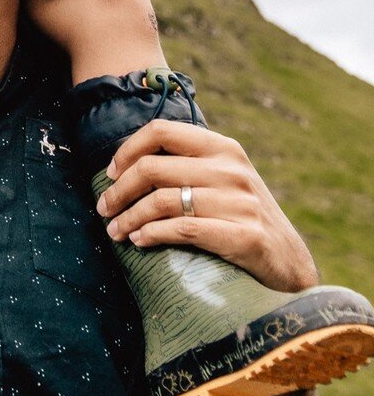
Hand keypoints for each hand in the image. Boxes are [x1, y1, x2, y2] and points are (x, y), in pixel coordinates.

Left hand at [97, 120, 318, 293]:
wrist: (290, 264)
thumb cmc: (243, 218)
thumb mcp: (224, 180)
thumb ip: (188, 165)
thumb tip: (128, 164)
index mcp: (223, 148)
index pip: (161, 131)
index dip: (127, 150)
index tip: (111, 173)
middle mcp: (231, 170)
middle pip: (152, 168)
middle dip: (119, 191)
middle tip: (104, 209)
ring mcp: (240, 202)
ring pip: (161, 201)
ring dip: (128, 218)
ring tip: (114, 231)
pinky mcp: (244, 236)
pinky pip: (183, 229)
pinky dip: (152, 234)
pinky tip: (139, 241)